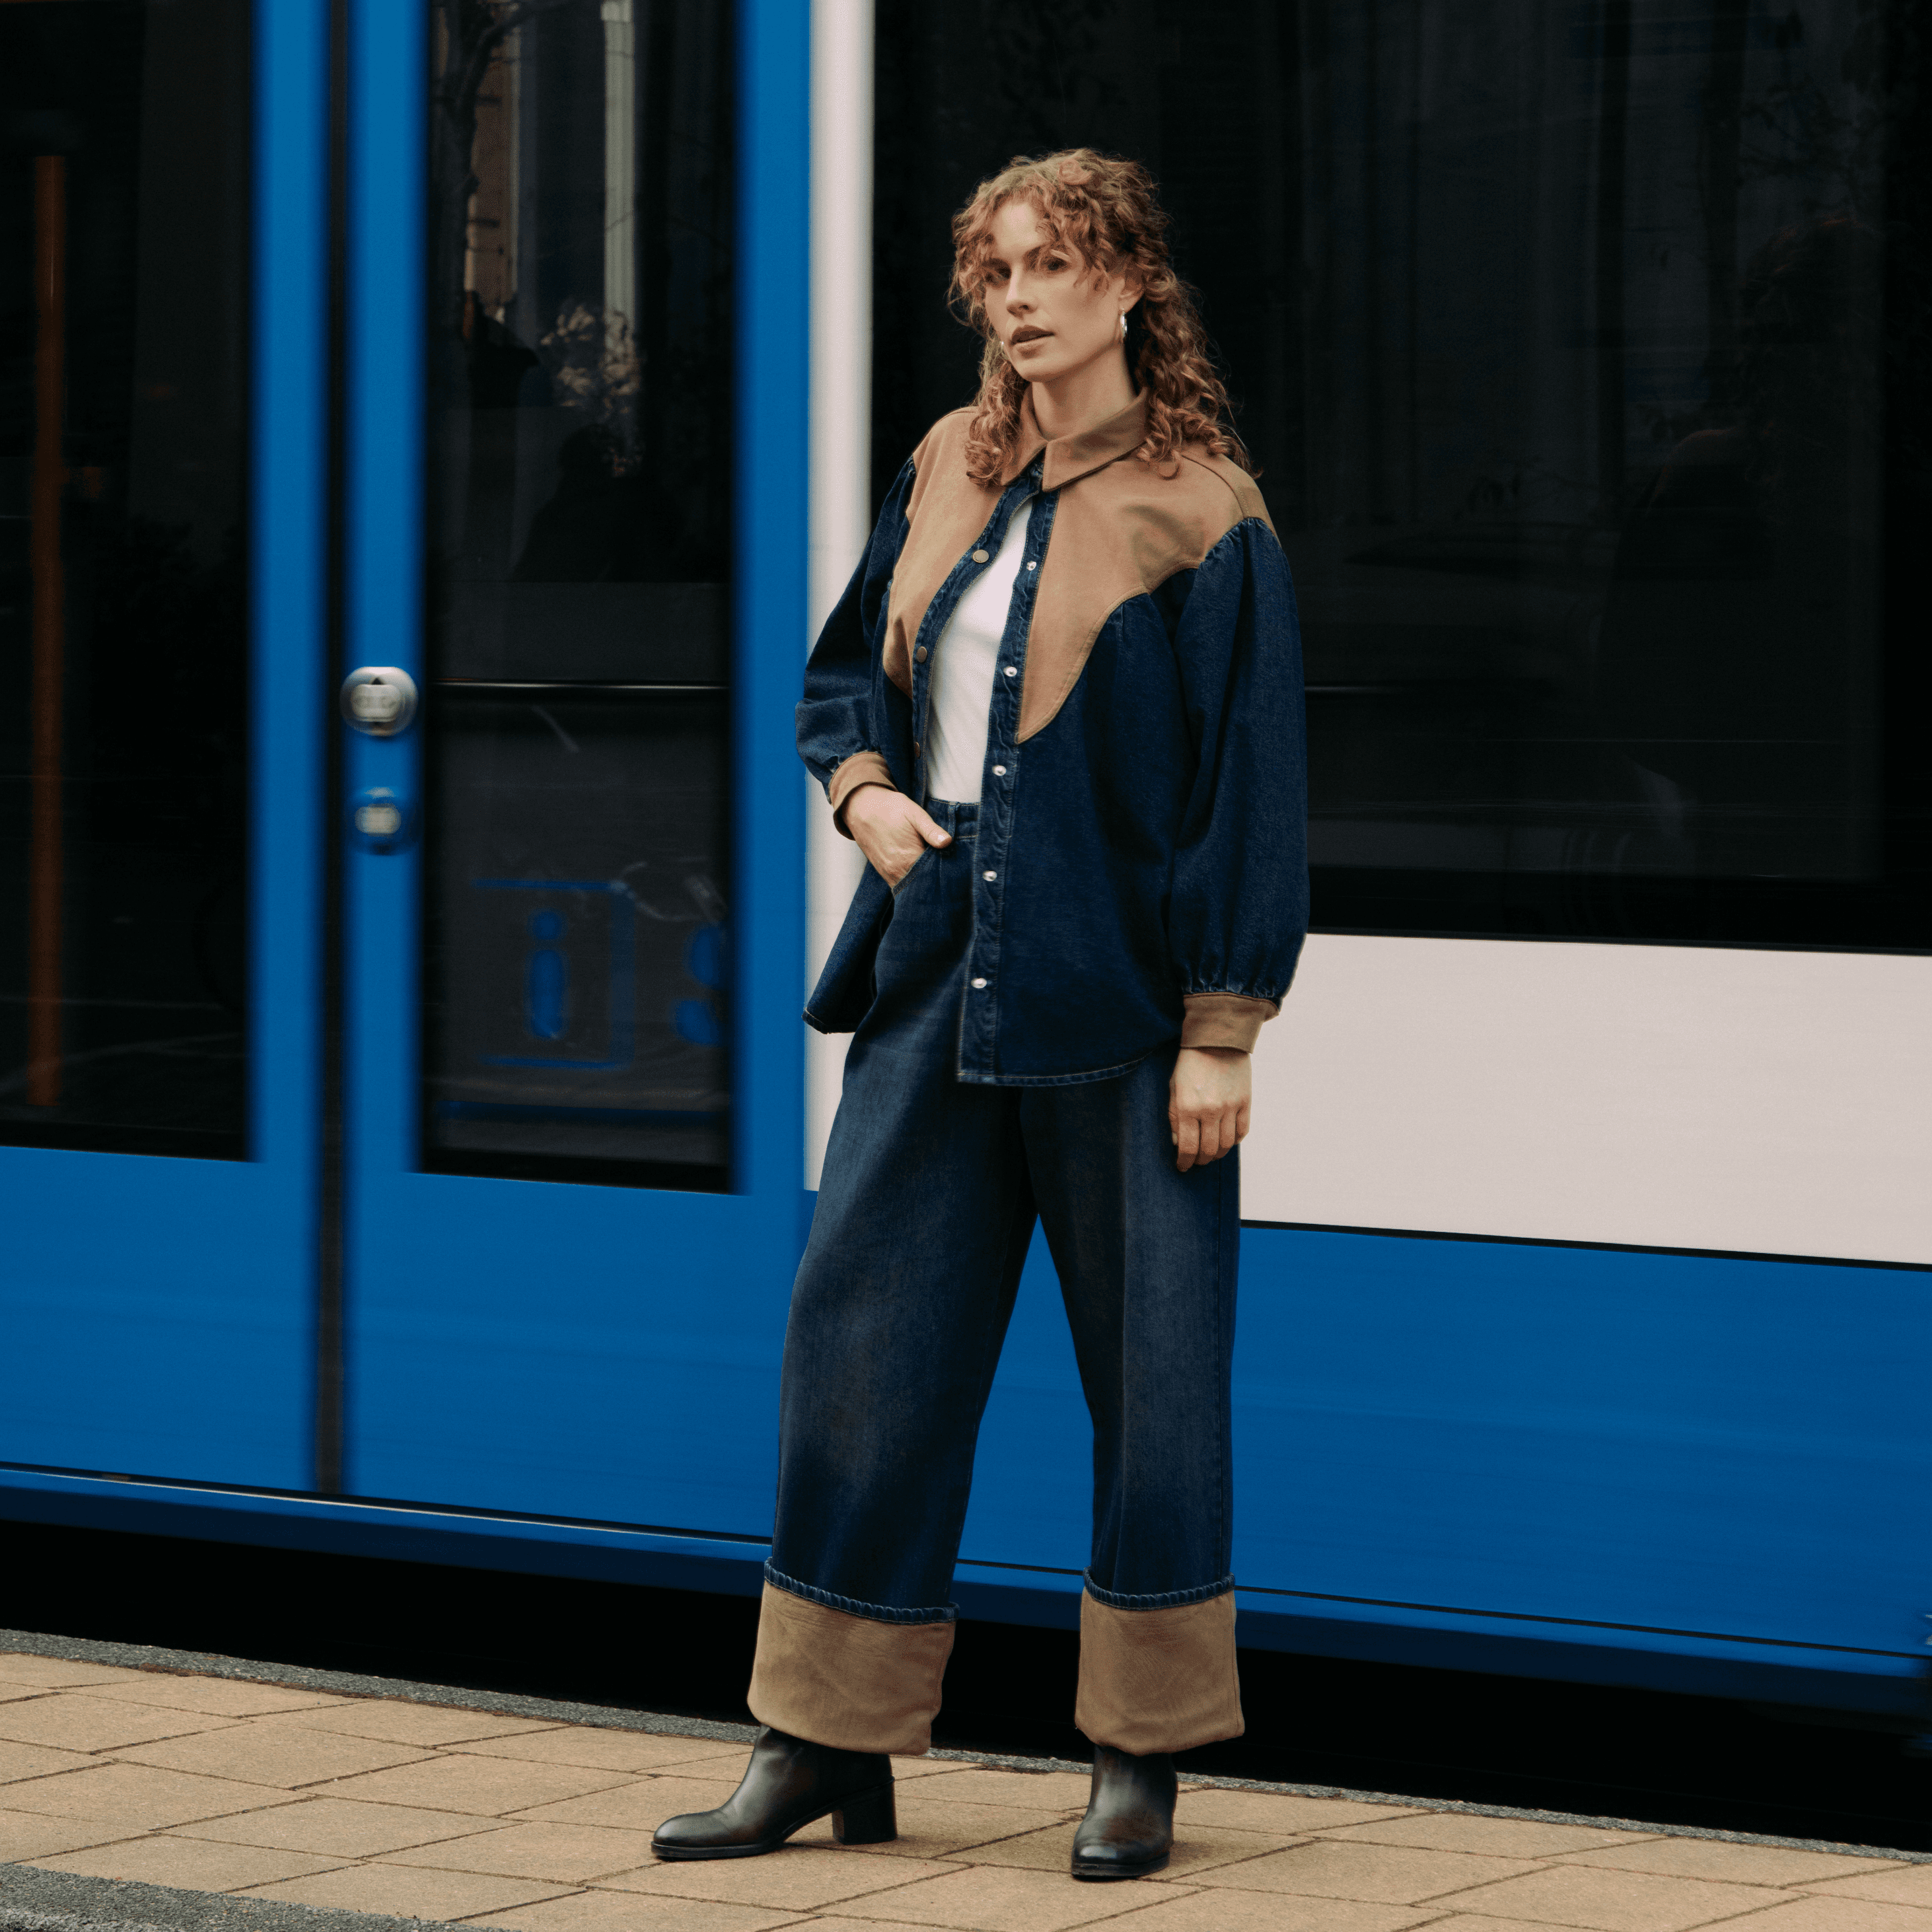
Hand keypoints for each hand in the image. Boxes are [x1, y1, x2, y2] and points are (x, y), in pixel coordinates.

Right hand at [844, 784, 951, 887]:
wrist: (861, 808)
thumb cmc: (891, 809)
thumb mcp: (914, 813)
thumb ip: (931, 830)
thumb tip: (947, 842)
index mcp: (908, 858)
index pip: (935, 875)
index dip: (947, 872)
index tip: (956, 868)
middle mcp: (897, 871)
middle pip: (924, 884)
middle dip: (936, 880)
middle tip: (949, 871)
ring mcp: (889, 874)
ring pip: (912, 887)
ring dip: (924, 882)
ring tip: (935, 872)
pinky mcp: (884, 873)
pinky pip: (901, 884)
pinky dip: (912, 881)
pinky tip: (920, 872)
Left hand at [1169, 1047, 1250, 1170]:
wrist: (1217, 1039)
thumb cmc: (1190, 1062)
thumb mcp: (1174, 1087)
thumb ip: (1174, 1116)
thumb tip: (1178, 1142)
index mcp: (1188, 1107)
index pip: (1188, 1147)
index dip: (1185, 1162)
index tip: (1183, 1166)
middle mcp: (1211, 1110)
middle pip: (1209, 1149)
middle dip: (1201, 1160)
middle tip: (1196, 1161)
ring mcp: (1230, 1107)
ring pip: (1227, 1144)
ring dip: (1218, 1154)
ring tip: (1211, 1154)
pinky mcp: (1245, 1101)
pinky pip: (1242, 1131)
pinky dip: (1235, 1140)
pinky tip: (1227, 1140)